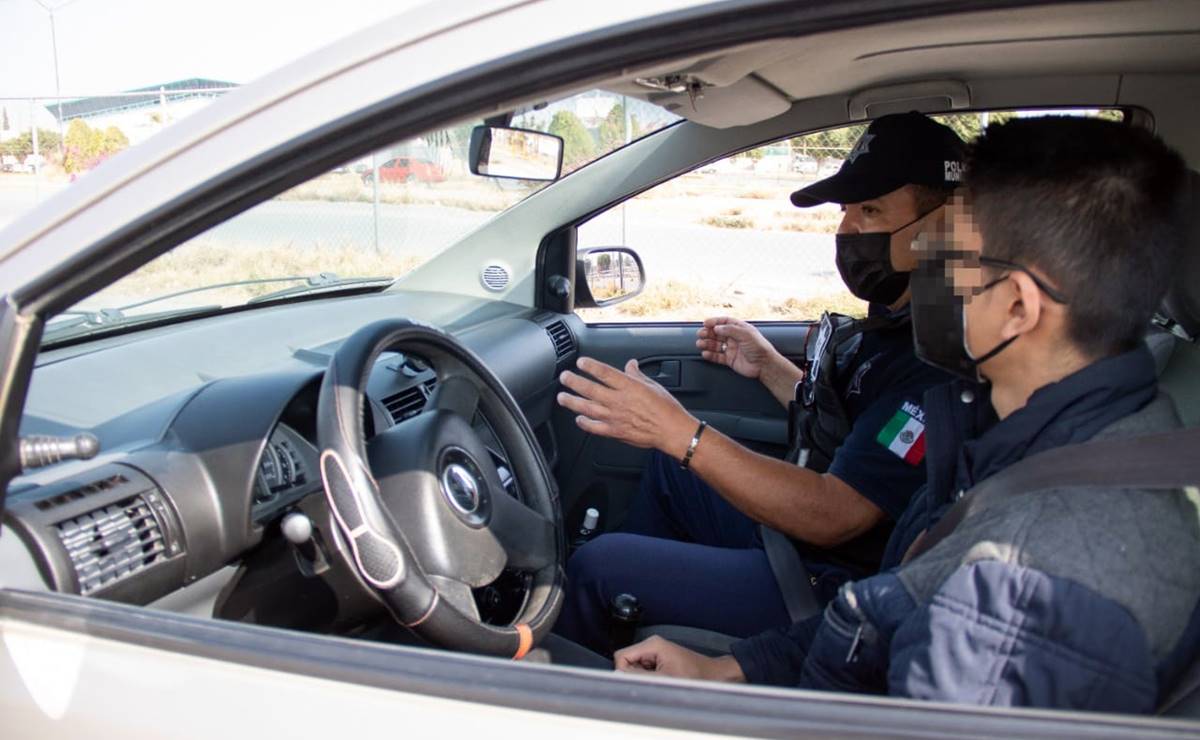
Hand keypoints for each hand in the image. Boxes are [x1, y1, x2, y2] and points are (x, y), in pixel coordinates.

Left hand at [557, 357, 695, 458]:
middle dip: (574, 382)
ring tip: (562, 397)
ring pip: (588, 408)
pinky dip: (585, 423)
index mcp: (629, 387)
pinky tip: (578, 419)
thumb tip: (630, 364)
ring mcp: (615, 417)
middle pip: (590, 389)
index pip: (604, 373)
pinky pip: (595, 427)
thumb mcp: (653, 385)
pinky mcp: (616, 431)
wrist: (672, 431)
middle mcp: (619, 401)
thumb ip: (637, 374)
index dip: (590, 366)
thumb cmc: (666, 409)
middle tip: (564, 377)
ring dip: (573, 402)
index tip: (580, 362)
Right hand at [614, 636, 744, 681]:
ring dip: (644, 677)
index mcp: (652, 644)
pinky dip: (650, 677)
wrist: (712, 675)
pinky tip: (664, 679)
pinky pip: (643, 670)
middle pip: (626, 662)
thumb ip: (639, 677)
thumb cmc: (696, 675)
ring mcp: (655, 651)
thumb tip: (619, 677)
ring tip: (662, 680)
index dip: (625, 672)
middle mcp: (651, 645)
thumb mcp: (664, 679)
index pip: (621, 656)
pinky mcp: (658, 658)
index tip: (640, 680)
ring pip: (634, 668)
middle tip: (655, 681)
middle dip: (636, 675)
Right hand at [696, 317, 781, 379]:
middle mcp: (734, 338)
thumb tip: (717, 327)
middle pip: (717, 333)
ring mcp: (732, 349)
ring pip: (716, 345)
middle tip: (701, 334)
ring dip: (707, 343)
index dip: (714, 322)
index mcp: (740, 329)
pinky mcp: (730, 359)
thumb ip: (730, 330)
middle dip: (708, 333)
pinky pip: (717, 356)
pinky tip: (705, 353)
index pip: (724, 322)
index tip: (705, 323)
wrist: (764, 365)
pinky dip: (710, 355)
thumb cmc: (760, 348)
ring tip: (700, 343)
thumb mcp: (745, 334)